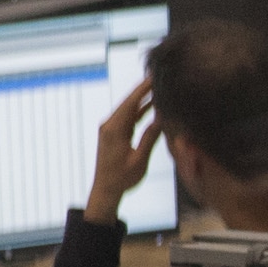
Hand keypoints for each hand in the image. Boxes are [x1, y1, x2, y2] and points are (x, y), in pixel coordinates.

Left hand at [87, 79, 159, 224]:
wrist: (105, 189)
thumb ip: (150, 137)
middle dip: (143, 90)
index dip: (142, 89)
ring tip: (158, 88)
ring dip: (142, 100)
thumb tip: (161, 118)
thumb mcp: (140, 159)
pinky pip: (128, 118)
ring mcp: (110, 129)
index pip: (131, 103)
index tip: (153, 76)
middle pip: (128, 102)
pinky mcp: (113, 134)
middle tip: (158, 77)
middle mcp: (110, 126)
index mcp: (115, 130)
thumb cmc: (123, 178)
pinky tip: (151, 106)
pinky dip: (139, 111)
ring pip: (128, 109)